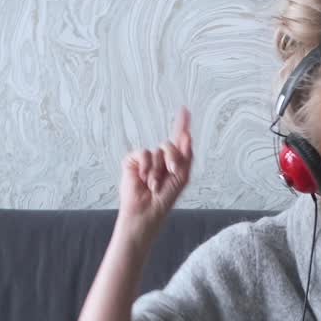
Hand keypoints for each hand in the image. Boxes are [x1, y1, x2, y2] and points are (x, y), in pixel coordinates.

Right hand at [118, 106, 192, 228]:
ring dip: (158, 170)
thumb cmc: (164, 198)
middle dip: (173, 159)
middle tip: (171, 172)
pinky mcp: (133, 161)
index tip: (184, 110)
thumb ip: (186, 156)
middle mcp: (160, 158)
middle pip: (170, 144)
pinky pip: (143, 153)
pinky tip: (144, 179)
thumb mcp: (181, 177)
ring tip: (154, 184)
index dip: (181, 125)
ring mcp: (146, 159)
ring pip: (157, 151)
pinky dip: (146, 166)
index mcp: (173, 162)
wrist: (147, 211)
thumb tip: (187, 135)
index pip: (178, 140)